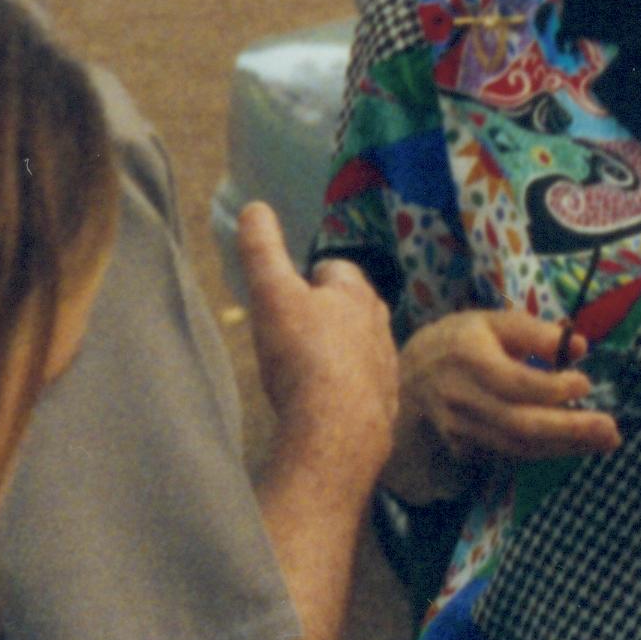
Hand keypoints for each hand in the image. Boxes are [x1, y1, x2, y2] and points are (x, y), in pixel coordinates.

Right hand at [235, 200, 396, 484]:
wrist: (335, 433)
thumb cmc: (302, 356)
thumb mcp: (272, 295)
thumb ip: (262, 250)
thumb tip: (254, 207)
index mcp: (356, 292)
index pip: (335, 268)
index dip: (308, 277)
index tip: (287, 291)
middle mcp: (380, 324)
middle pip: (351, 308)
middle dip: (326, 314)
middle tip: (292, 331)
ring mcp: (386, 367)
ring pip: (360, 348)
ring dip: (338, 353)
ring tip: (306, 369)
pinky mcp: (385, 405)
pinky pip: (364, 388)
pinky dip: (346, 390)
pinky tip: (324, 405)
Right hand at [400, 307, 619, 467]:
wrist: (410, 377)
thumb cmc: (461, 341)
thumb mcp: (493, 321)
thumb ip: (535, 332)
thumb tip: (578, 346)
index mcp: (469, 360)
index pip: (516, 382)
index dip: (553, 388)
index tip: (585, 382)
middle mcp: (464, 400)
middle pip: (521, 423)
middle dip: (569, 429)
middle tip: (611, 430)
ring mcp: (462, 430)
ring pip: (519, 446)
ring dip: (565, 447)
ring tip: (604, 441)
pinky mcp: (466, 449)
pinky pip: (511, 454)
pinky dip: (545, 452)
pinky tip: (575, 445)